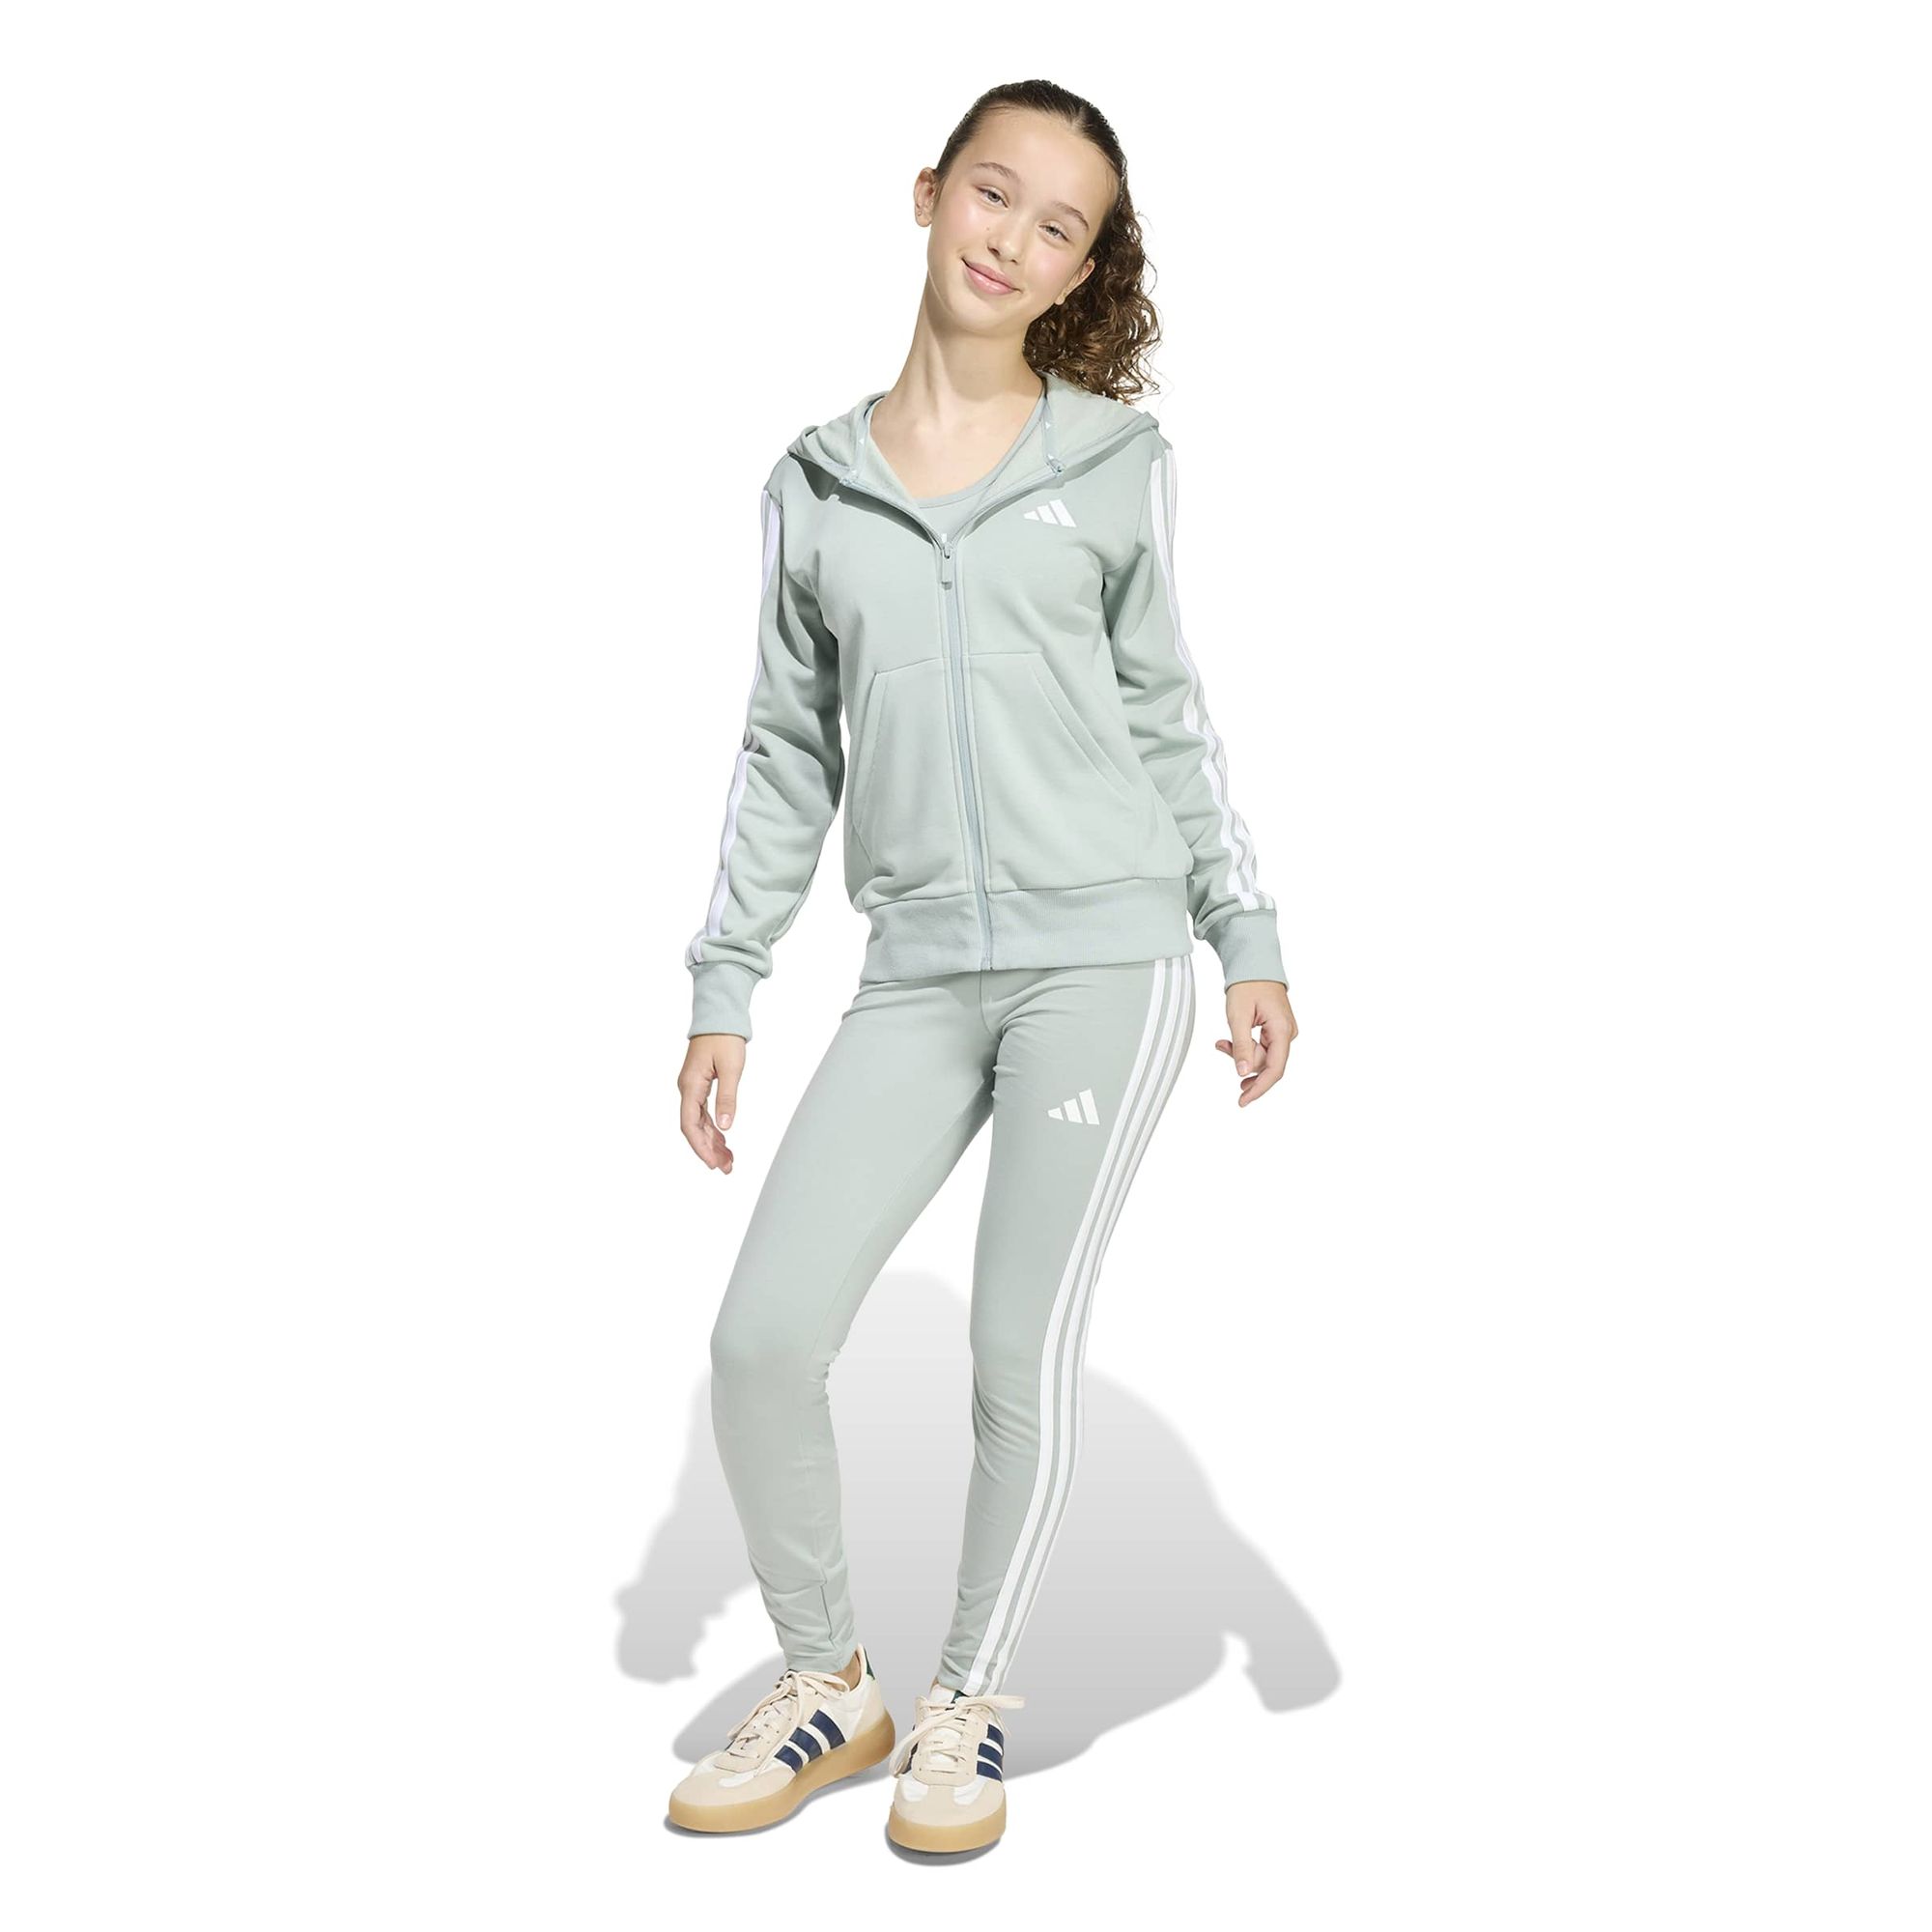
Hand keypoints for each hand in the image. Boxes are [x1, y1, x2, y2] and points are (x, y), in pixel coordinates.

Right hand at [680, 1032, 747, 1170]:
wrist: (719, 1017)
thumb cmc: (725, 1039)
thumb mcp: (731, 1069)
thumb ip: (727, 1098)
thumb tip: (725, 1126)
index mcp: (690, 1086)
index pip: (690, 1124)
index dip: (700, 1147)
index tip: (712, 1163)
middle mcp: (687, 1089)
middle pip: (693, 1128)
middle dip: (708, 1150)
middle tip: (726, 1168)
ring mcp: (692, 1089)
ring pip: (699, 1123)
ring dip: (712, 1142)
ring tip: (728, 1161)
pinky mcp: (699, 1086)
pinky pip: (703, 1114)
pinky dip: (713, 1129)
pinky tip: (723, 1141)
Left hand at [1215, 981, 1295, 1106]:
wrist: (1254, 963)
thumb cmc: (1247, 985)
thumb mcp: (1238, 1016)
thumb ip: (1241, 1046)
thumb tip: (1243, 1073)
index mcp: (1282, 1030)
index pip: (1274, 1069)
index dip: (1259, 1088)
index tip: (1242, 1101)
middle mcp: (1288, 1033)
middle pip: (1266, 1063)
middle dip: (1243, 1061)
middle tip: (1222, 1046)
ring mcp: (1283, 1032)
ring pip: (1262, 1056)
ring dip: (1242, 1053)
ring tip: (1222, 1042)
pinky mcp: (1276, 1030)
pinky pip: (1262, 1047)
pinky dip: (1246, 1047)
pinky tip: (1229, 1041)